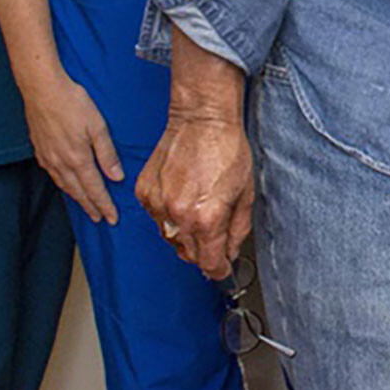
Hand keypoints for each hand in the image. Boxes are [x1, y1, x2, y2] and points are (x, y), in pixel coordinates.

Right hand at [20, 71, 121, 223]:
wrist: (42, 89)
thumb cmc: (73, 103)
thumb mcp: (97, 126)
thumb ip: (107, 153)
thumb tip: (116, 177)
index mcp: (78, 158)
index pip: (94, 189)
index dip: (104, 205)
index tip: (112, 218)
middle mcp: (60, 163)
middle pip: (78, 192)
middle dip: (91, 207)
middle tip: (100, 219)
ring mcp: (47, 157)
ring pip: (64, 185)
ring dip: (76, 198)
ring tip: (86, 207)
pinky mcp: (40, 150)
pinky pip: (53, 175)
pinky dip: (63, 185)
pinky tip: (67, 184)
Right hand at [135, 110, 254, 279]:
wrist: (202, 119)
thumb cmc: (227, 149)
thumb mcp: (245, 194)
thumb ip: (238, 229)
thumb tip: (230, 252)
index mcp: (207, 218)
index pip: (209, 263)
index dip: (219, 270)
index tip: (222, 269)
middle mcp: (179, 215)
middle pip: (188, 254)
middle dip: (203, 252)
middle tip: (213, 239)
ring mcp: (158, 204)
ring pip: (169, 237)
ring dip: (184, 234)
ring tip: (197, 211)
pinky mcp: (144, 192)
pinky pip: (156, 216)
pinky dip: (167, 215)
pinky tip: (181, 198)